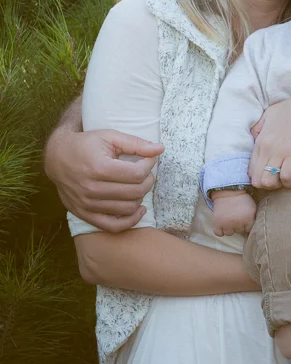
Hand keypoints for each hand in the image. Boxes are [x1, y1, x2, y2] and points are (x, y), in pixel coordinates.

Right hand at [45, 127, 162, 231]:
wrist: (57, 158)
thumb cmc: (86, 144)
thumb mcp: (110, 137)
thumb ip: (136, 143)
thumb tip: (160, 149)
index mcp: (98, 168)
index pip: (137, 174)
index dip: (149, 165)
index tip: (149, 159)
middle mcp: (92, 189)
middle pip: (135, 192)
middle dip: (148, 180)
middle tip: (145, 171)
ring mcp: (88, 205)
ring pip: (128, 208)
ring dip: (140, 196)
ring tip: (138, 184)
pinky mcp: (85, 215)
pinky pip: (113, 226)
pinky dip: (130, 220)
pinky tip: (139, 208)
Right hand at [211, 191, 257, 235]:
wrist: (227, 190)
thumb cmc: (241, 198)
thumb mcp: (252, 207)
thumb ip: (253, 217)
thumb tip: (254, 227)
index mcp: (248, 219)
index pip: (248, 229)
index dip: (246, 224)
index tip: (243, 219)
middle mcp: (238, 223)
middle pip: (239, 231)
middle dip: (238, 225)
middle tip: (235, 217)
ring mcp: (227, 224)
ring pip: (229, 233)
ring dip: (229, 228)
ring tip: (228, 220)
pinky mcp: (217, 223)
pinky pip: (218, 233)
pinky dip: (219, 231)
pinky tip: (221, 225)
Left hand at [249, 83, 290, 188]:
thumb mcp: (269, 114)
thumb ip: (259, 127)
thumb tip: (254, 135)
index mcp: (260, 141)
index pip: (250, 170)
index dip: (259, 177)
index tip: (270, 175)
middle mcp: (266, 148)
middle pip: (257, 180)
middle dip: (267, 185)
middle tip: (278, 181)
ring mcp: (279, 152)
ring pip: (268, 182)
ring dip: (277, 185)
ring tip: (285, 180)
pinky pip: (285, 177)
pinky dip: (289, 181)